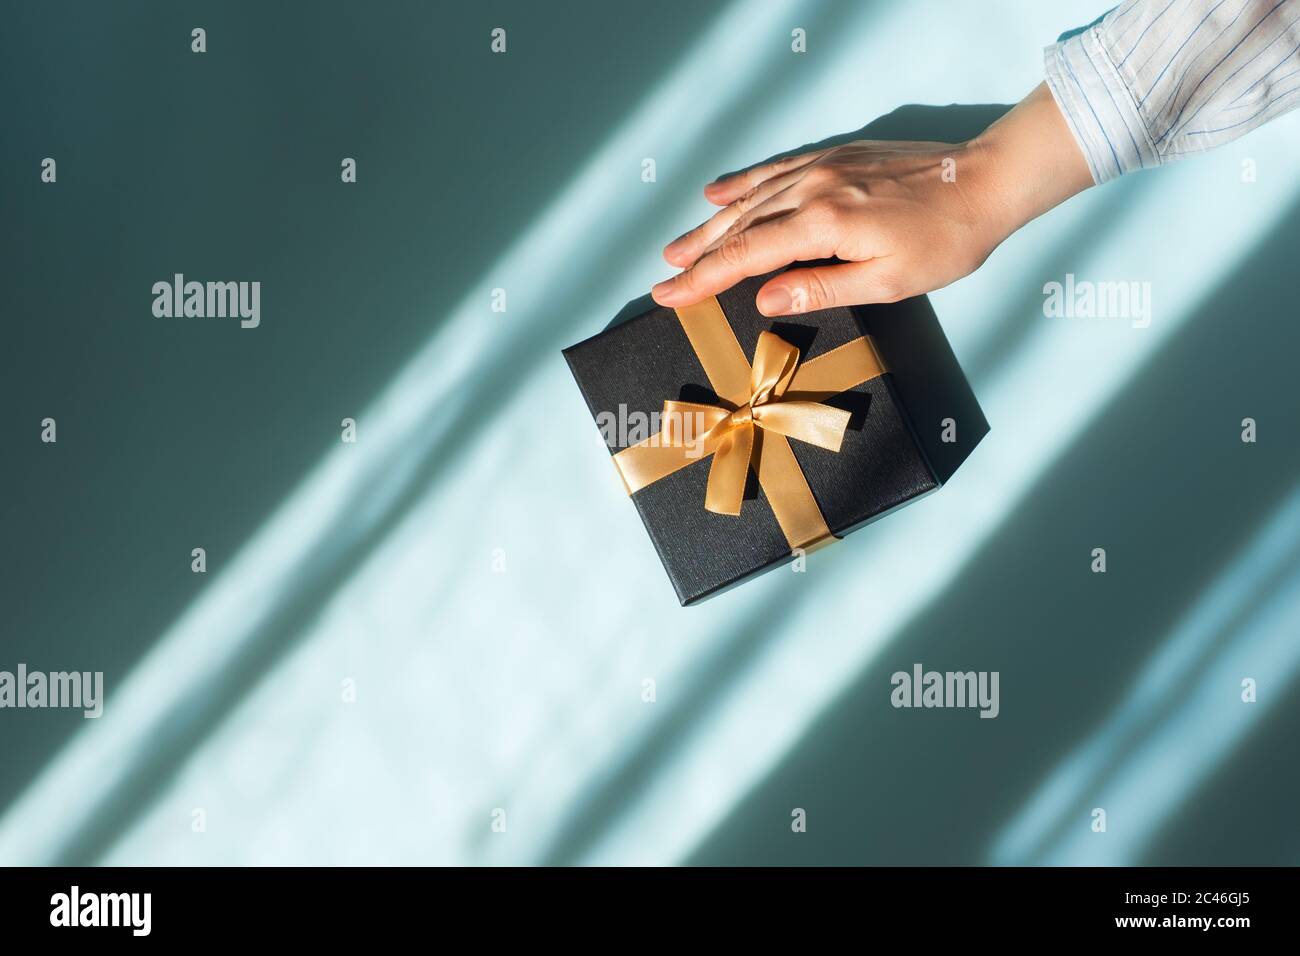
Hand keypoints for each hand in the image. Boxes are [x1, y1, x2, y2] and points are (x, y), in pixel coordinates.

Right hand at [651, 83, 1092, 315]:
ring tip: (680, 243)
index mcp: (824, 223)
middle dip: (698, 253)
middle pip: (740, 226)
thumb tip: (766, 298)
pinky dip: (744, 183)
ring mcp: (822, 167)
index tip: (670, 294)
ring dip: (712, 223)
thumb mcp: (888, 280)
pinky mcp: (835, 157)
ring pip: (752, 198)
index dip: (704, 278)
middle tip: (664, 274)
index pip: (747, 256)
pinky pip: (776, 169)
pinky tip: (719, 191)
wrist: (985, 183)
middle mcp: (814, 188)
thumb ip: (821, 288)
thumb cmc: (945, 240)